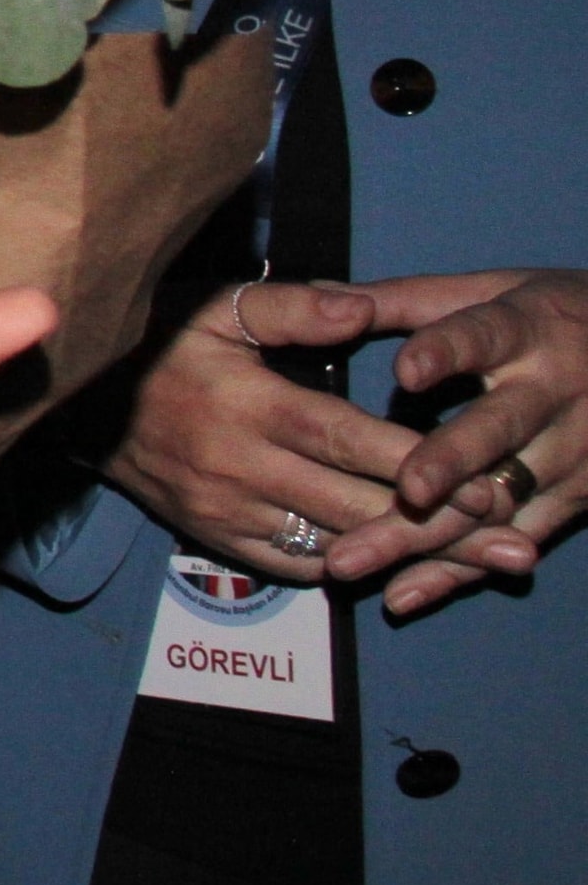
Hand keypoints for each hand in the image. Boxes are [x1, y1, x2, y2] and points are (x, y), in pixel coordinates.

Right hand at [99, 280, 468, 594]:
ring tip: (474, 561)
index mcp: (247, 406)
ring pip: (334, 545)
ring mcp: (224, 511)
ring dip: (408, 555)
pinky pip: (293, 564)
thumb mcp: (213, 305)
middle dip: (439, 525)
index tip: (486, 482)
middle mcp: (238, 468)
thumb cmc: (154, 343)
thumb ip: (290, 306)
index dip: (423, 467)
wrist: (70, 402)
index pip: (349, 443)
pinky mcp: (212, 536)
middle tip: (508, 536)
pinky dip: (349, 565)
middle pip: (355, 507)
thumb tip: (362, 310)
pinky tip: (393, 561)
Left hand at [317, 270, 583, 614]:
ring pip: (497, 501)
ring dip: (429, 533)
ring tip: (354, 557)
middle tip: (404, 491)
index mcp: (527, 332)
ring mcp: (573, 454)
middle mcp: (555, 395)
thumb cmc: (554, 315)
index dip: (446, 352)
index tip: (405, 371)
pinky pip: (512, 540)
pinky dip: (456, 570)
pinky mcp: (578, 501)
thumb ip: (407, 301)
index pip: (484, 338)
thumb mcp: (492, 292)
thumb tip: (323, 298)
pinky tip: (402, 592)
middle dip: (448, 464)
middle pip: (496, 433)